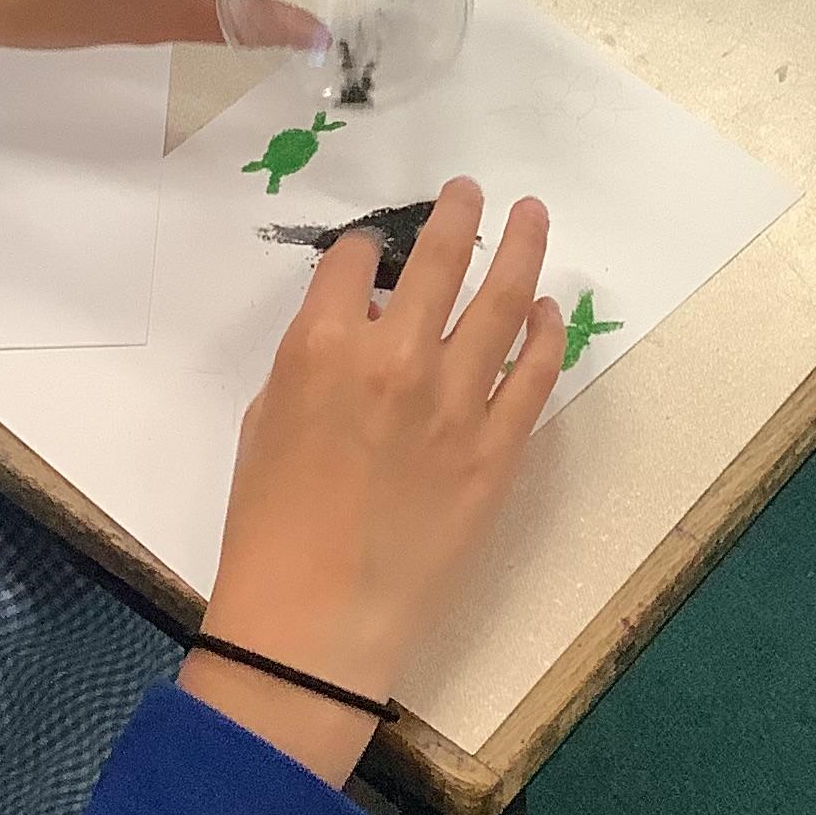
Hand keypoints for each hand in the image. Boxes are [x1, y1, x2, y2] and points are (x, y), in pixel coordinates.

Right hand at [181, 183, 564, 782]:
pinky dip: (547, 333)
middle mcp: (395, 358)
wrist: (316, 622)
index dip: (368, 250)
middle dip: (459, 214)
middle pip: (441, 259)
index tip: (378, 254)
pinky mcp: (498, 448)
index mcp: (322, 347)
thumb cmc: (269, 527)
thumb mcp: (265, 421)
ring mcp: (455, 401)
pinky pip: (535, 373)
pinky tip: (550, 309)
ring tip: (532, 214)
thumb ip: (313, 360)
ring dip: (522, 248)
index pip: (357, 260)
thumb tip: (358, 325)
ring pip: (504, 300)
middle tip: (473, 192)